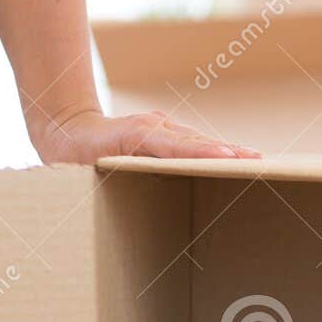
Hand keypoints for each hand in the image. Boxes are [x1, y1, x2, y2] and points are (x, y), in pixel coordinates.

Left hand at [28, 106, 261, 164]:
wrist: (65, 126)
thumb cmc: (73, 154)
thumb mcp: (83, 168)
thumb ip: (108, 177)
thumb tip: (129, 197)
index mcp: (135, 134)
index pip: (176, 145)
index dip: (203, 153)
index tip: (229, 158)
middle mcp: (153, 125)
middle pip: (195, 140)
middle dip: (226, 151)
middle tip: (256, 160)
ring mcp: (161, 125)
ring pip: (198, 140)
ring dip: (226, 150)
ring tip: (254, 159)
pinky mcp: (165, 130)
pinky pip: (193, 142)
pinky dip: (214, 150)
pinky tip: (235, 157)